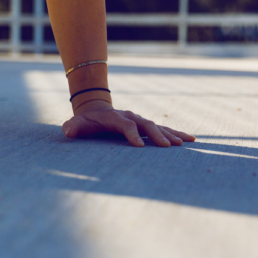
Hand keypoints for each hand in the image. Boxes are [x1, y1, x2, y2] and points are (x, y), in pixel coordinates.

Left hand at [61, 100, 195, 147]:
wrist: (95, 110)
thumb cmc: (86, 122)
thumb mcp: (77, 124)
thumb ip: (72, 127)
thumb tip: (67, 131)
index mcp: (115, 118)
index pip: (126, 125)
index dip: (132, 134)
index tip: (140, 146)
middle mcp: (130, 117)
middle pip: (146, 124)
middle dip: (157, 135)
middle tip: (168, 146)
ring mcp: (139, 120)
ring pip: (158, 126)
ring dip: (171, 134)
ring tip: (186, 142)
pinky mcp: (145, 126)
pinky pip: (163, 128)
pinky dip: (176, 133)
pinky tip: (190, 139)